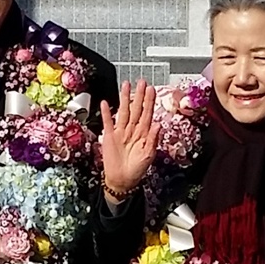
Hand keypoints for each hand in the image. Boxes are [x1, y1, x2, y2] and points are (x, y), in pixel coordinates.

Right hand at [99, 80, 158, 202]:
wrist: (122, 181)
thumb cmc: (137, 170)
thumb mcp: (148, 155)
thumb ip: (153, 139)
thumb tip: (158, 124)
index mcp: (144, 134)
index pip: (147, 114)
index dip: (149, 102)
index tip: (151, 90)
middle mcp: (133, 131)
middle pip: (136, 109)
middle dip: (139, 96)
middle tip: (141, 82)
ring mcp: (121, 132)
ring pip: (123, 112)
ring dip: (124, 99)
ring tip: (125, 86)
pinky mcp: (109, 137)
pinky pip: (108, 122)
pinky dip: (106, 113)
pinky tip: (105, 103)